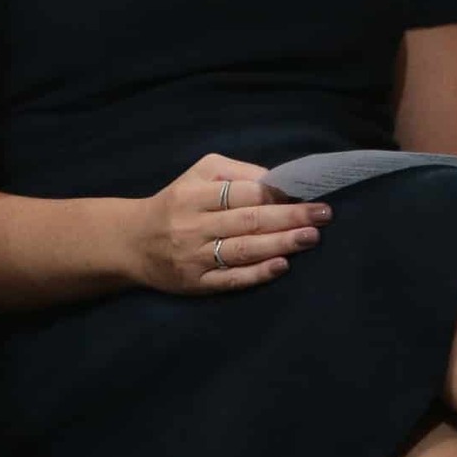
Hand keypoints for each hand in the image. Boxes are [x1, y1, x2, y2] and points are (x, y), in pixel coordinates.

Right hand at [127, 153, 331, 294]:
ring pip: (243, 250)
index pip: (241, 192)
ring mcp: (193, 256)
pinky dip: (258, 273)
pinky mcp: (195, 283)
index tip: (308, 193)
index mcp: (192, 194)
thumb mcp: (197, 176)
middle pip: (248, 220)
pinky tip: (281, 265)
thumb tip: (279, 182)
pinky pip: (231, 279)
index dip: (276, 194)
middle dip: (289, 217)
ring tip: (312, 237)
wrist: (132, 241)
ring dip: (281, 243)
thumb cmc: (176, 203)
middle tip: (324, 215)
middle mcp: (192, 224)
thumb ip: (236, 173)